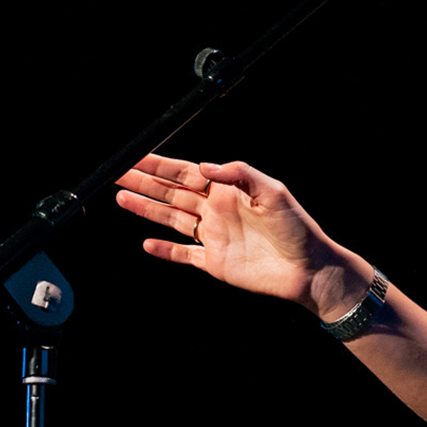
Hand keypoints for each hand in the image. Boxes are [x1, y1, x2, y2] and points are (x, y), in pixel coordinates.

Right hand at [116, 154, 363, 318]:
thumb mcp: (273, 191)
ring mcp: (212, 236)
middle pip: (171, 193)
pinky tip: (147, 243)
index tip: (136, 157)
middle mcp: (215, 210)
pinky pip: (182, 253)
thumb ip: (238, 174)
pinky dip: (164, 250)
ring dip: (146, 209)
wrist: (309, 269)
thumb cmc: (297, 228)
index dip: (160, 164)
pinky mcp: (213, 262)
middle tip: (117, 173)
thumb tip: (203, 167)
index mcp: (227, 190)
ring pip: (171, 219)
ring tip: (122, 197)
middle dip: (144, 182)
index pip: (186, 173)